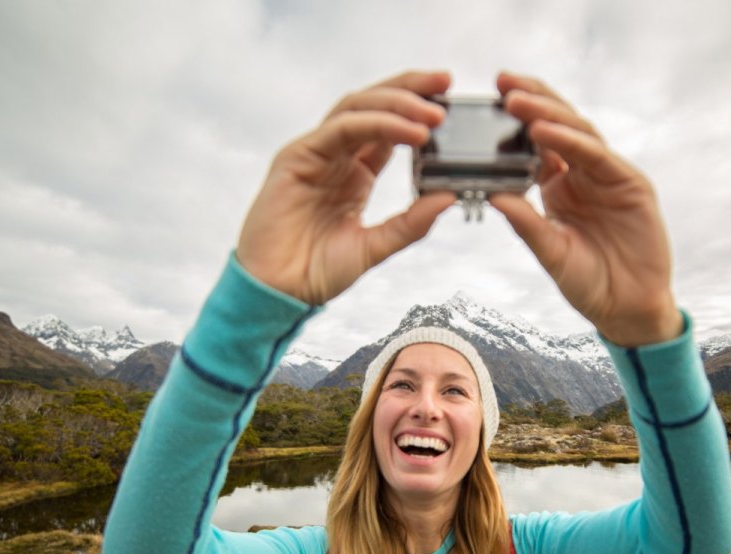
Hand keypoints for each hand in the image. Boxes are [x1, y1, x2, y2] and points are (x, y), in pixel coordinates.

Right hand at [236, 71, 457, 305]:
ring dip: (397, 103)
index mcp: (355, 173)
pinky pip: (341, 128)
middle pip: (374, 105)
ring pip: (358, 107)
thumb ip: (411, 224)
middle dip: (411, 89)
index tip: (451, 103)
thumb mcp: (376, 246)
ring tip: (433, 113)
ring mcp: (316, 153)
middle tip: (446, 83)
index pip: (390, 128)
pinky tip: (408, 132)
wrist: (279, 292)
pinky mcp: (297, 156)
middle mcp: (336, 156)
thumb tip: (449, 197)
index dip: (419, 111)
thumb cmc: (318, 271)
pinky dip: (377, 124)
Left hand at [490, 72, 682, 347]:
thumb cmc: (588, 282)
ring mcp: (608, 175)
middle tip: (501, 82)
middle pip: (557, 125)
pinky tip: (547, 130)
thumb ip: (525, 223)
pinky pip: (597, 155)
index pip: (536, 142)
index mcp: (559, 185)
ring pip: (577, 132)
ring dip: (547, 114)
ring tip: (517, 101)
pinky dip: (571, 141)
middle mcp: (583, 174)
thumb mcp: (549, 252)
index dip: (515, 120)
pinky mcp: (630, 183)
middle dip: (531, 100)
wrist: (627, 308)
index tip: (487, 100)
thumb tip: (492, 196)